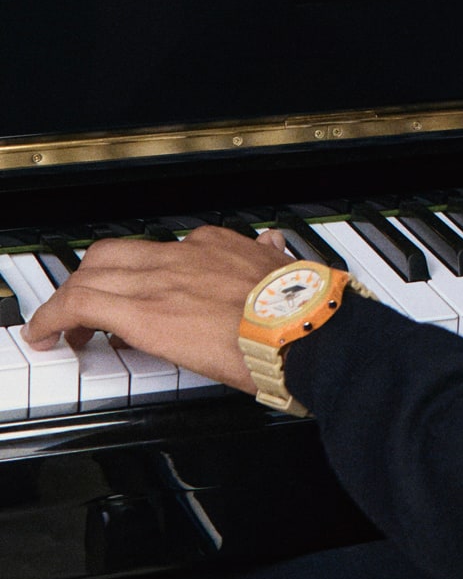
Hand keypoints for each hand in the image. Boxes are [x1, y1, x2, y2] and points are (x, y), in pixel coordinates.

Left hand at [22, 226, 290, 392]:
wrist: (299, 326)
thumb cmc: (298, 309)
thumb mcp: (283, 269)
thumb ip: (269, 255)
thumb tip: (273, 244)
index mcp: (216, 246)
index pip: (161, 251)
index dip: (142, 275)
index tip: (142, 294)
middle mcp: (182, 255)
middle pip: (113, 254)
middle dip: (92, 279)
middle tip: (87, 311)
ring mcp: (159, 281)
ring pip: (90, 274)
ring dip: (70, 302)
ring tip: (64, 328)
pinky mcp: (141, 312)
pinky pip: (79, 303)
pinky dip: (53, 317)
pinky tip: (47, 334)